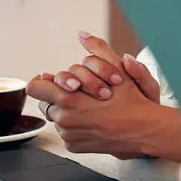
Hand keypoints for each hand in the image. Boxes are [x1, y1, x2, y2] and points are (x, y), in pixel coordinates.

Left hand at [27, 32, 163, 158]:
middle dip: (59, 95)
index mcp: (69, 98)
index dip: (42, 81)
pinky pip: (65, 132)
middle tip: (78, 92)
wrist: (144, 130)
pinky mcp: (73, 146)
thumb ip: (97, 49)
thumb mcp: (117, 70)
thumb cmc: (132, 101)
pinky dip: (74, 125)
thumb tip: (82, 34)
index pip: (35, 88)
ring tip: (89, 107)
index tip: (51, 80)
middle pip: (45, 102)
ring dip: (66, 110)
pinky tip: (92, 120)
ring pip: (55, 117)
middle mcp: (64, 119)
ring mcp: (68, 135)